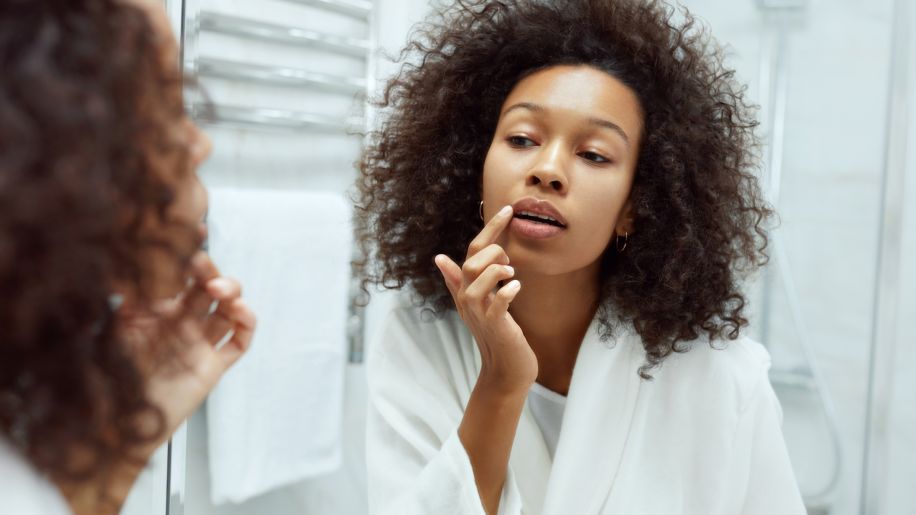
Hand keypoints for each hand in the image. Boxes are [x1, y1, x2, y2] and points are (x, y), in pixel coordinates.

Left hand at [59, 252, 254, 514]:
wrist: (116, 425)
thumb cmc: (109, 379)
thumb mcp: (112, 327)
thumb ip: (125, 296)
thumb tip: (131, 261)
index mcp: (156, 312)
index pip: (180, 276)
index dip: (190, 255)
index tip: (195, 235)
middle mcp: (180, 324)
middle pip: (207, 288)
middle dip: (210, 272)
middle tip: (202, 264)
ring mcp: (199, 344)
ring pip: (227, 310)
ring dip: (231, 293)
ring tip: (219, 291)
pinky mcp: (213, 365)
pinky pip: (239, 341)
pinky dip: (246, 323)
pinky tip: (240, 311)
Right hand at [434, 205, 536, 394]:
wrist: (505, 369)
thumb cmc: (495, 334)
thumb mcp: (476, 304)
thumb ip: (457, 280)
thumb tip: (438, 257)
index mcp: (465, 289)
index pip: (471, 252)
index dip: (490, 229)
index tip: (508, 210)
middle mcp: (467, 300)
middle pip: (471, 263)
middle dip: (493, 251)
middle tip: (511, 261)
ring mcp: (480, 314)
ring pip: (477, 281)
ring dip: (497, 270)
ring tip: (512, 274)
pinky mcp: (496, 327)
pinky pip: (497, 304)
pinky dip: (507, 291)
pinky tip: (516, 286)